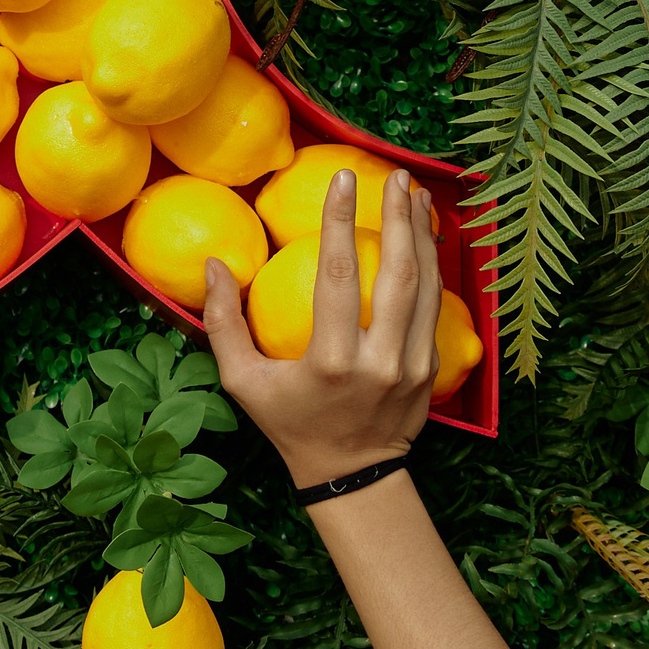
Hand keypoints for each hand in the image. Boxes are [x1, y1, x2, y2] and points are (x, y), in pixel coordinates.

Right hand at [203, 167, 442, 488]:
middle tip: (393, 174)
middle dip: (398, 217)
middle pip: (398, 274)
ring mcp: (412, 366)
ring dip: (423, 234)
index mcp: (331, 362)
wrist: (352, 474)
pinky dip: (434, 266)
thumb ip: (224, 324)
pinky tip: (426, 236)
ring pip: (426, 287)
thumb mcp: (243, 382)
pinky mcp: (431, 370)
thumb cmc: (289, 422)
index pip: (339, 277)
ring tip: (413, 193)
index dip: (341, 222)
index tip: (343, 179)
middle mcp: (379, 362)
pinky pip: (435, 307)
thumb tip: (213, 264)